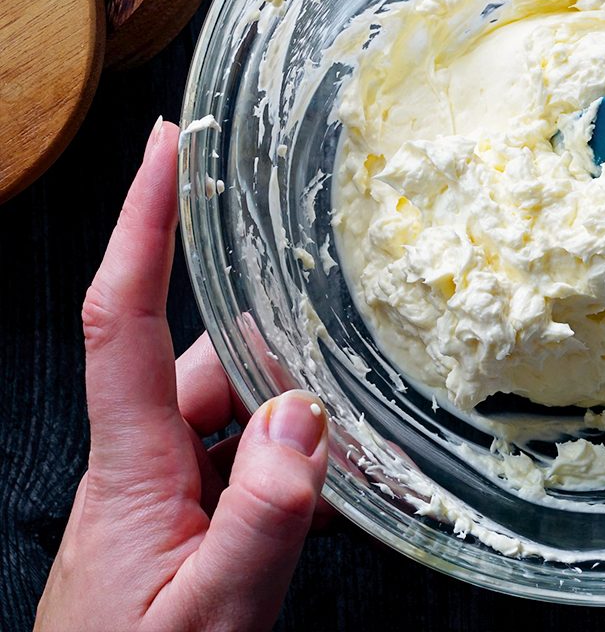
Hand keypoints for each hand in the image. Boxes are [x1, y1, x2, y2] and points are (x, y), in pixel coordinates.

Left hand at [36, 119, 329, 630]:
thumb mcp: (213, 611)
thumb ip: (261, 517)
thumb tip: (304, 418)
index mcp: (130, 469)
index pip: (120, 319)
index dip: (142, 224)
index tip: (169, 148)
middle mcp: (140, 465)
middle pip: (204, 363)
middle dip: (275, 350)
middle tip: (346, 348)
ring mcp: (160, 493)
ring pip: (234, 413)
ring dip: (291, 416)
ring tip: (354, 439)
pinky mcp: (182, 517)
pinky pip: (240, 460)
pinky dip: (288, 462)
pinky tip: (327, 488)